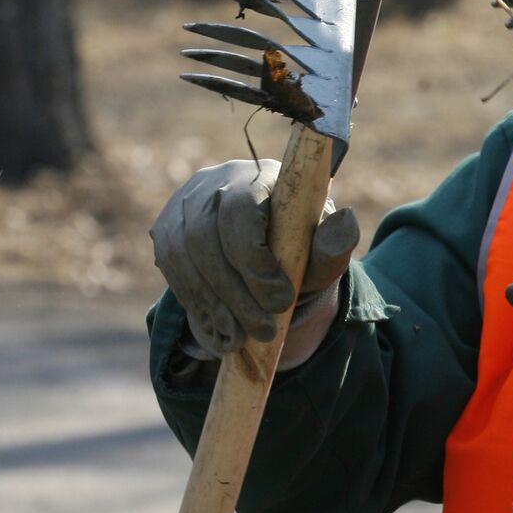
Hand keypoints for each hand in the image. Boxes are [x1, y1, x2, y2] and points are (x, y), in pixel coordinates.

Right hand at [150, 159, 358, 357]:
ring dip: (213, 303)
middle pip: (206, 237)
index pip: (240, 210)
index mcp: (260, 175)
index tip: (282, 300)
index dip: (254, 259)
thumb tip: (345, 218)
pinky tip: (219, 328)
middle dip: (236, 292)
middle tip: (264, 330)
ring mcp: (185, 204)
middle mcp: (215, 182)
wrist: (269, 250)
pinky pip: (172, 269)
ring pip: (183, 256)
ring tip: (241, 337)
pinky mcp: (167, 231)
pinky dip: (196, 302)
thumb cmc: (300, 246)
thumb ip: (333, 242)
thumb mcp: (322, 249)